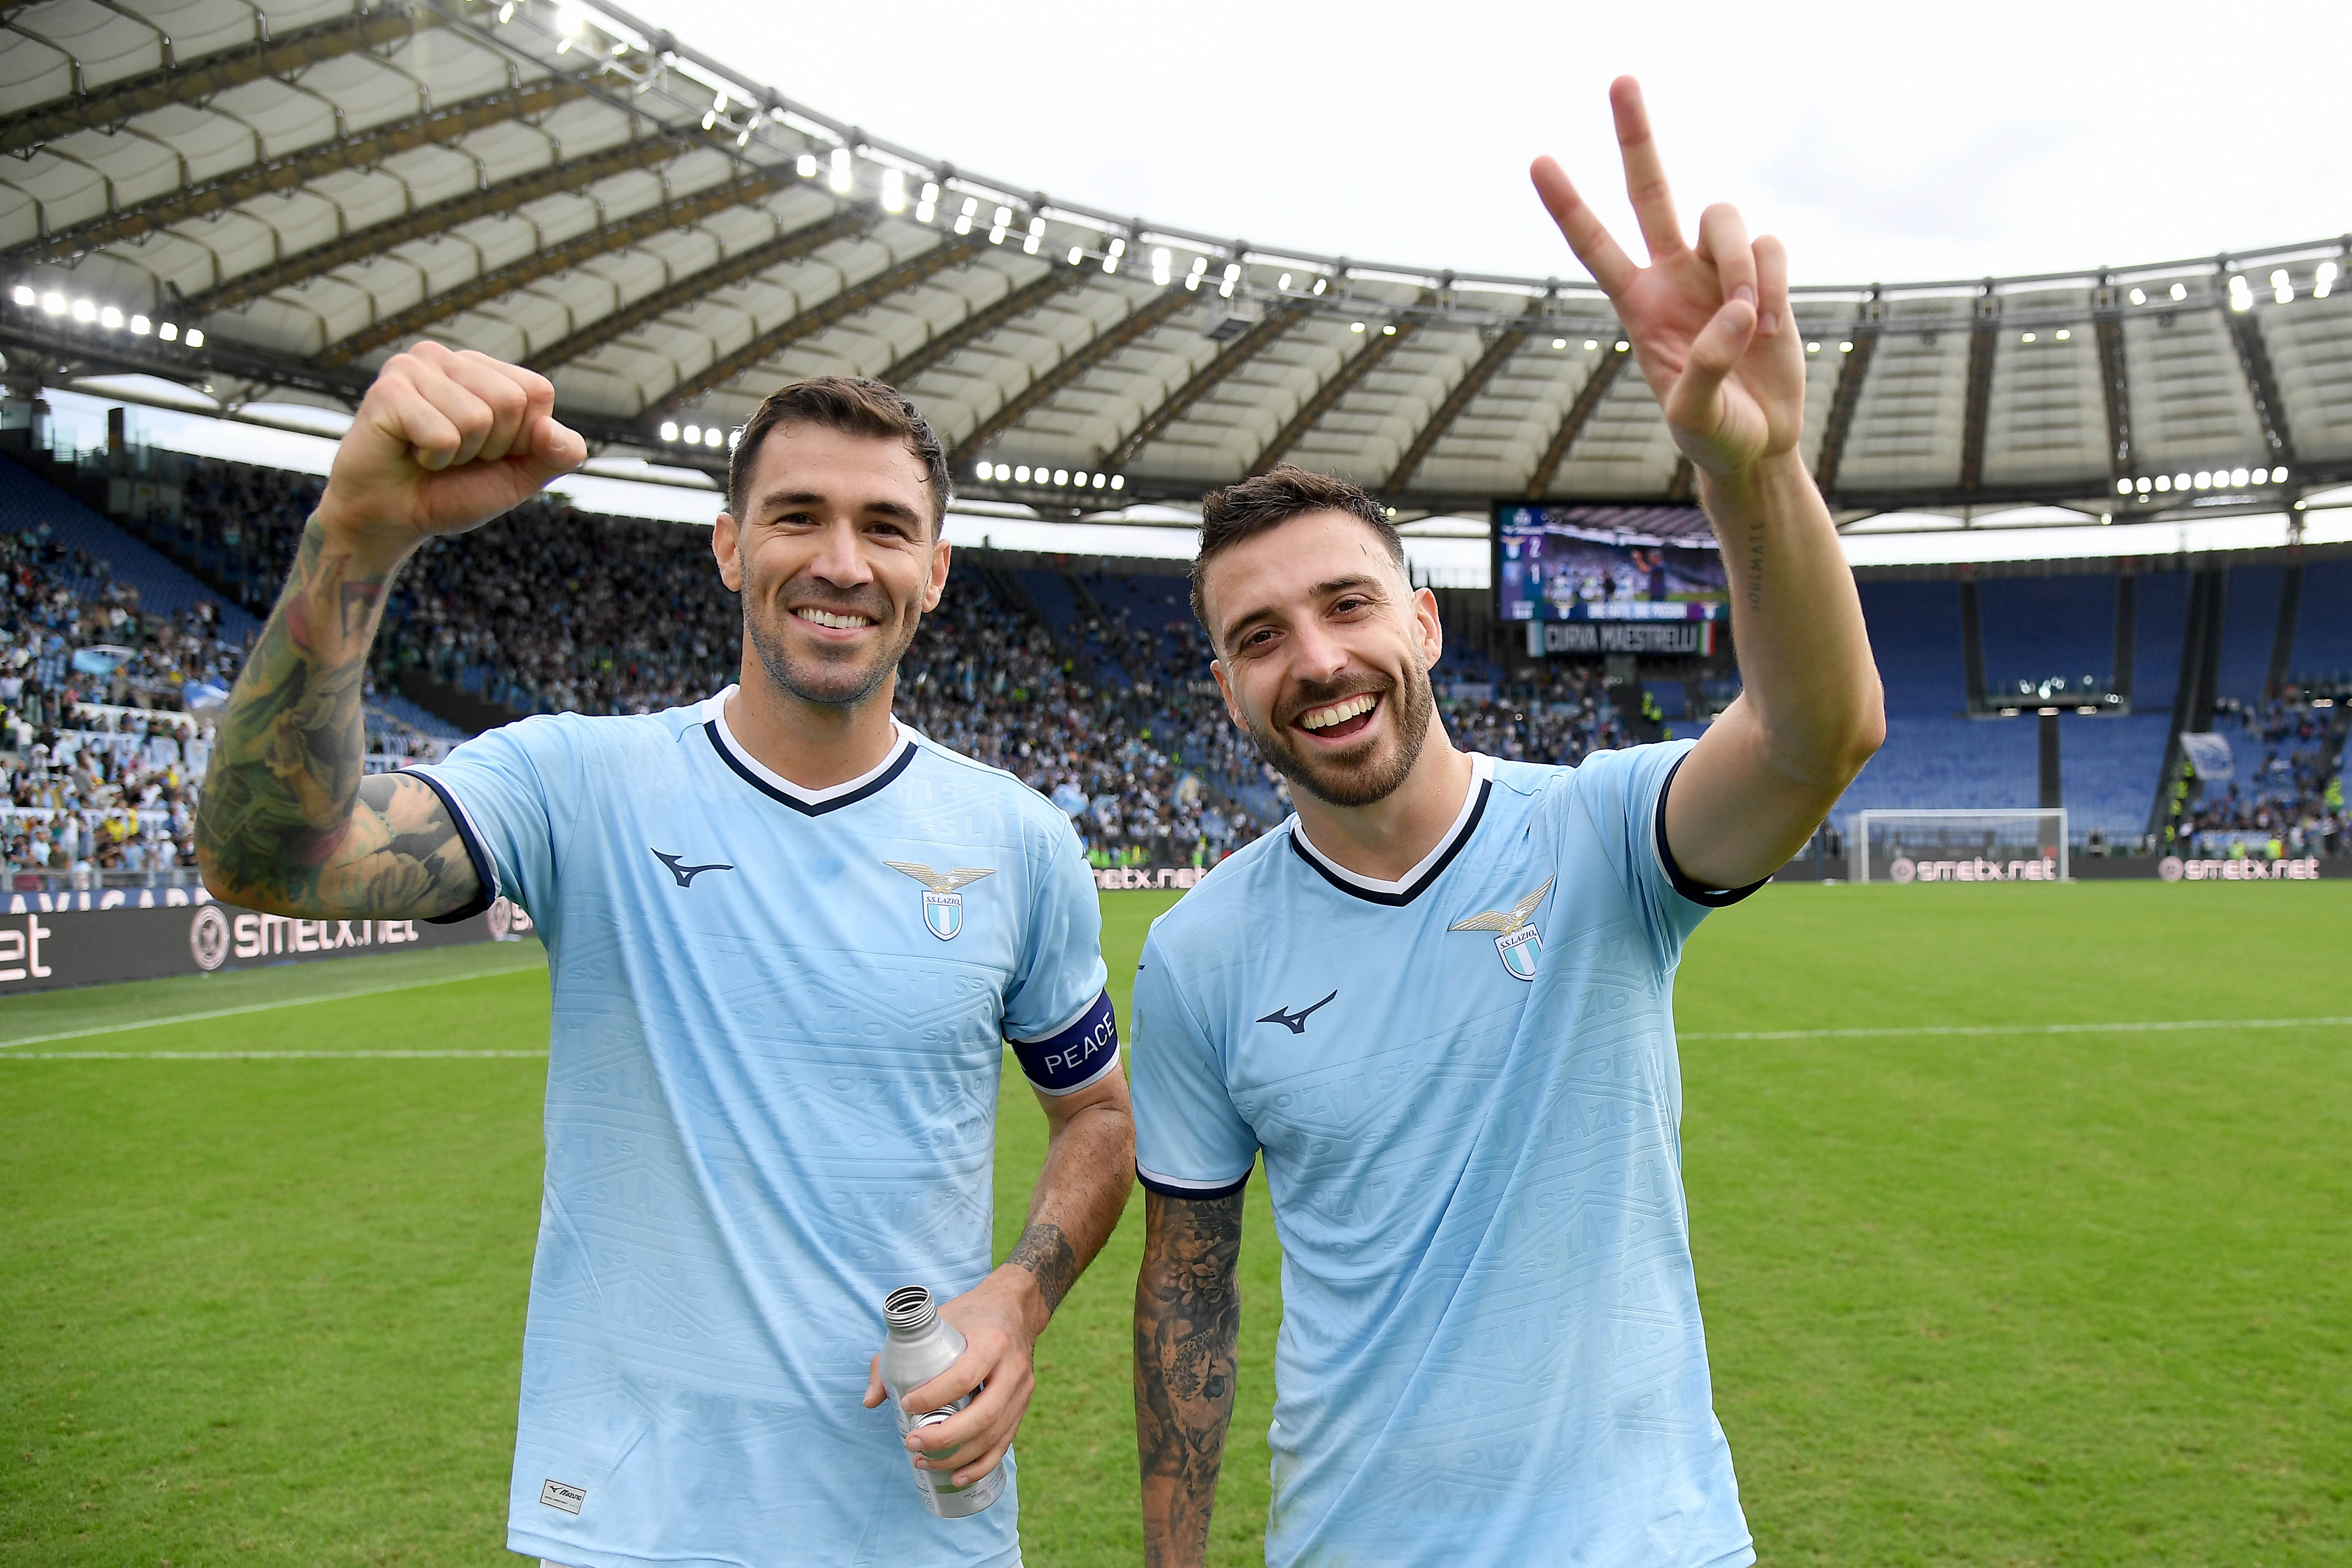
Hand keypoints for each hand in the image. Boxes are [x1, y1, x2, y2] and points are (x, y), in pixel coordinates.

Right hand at [314, 341, 585, 558]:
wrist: (393, 517)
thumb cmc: (452, 491)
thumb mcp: (520, 477)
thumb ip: (557, 454)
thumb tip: (552, 430)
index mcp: (484, 369)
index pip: (537, 392)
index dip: (521, 438)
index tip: (487, 452)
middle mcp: (448, 358)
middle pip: (511, 401)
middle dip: (491, 446)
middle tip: (455, 455)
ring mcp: (414, 367)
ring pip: (477, 418)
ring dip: (459, 454)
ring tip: (431, 454)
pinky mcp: (388, 390)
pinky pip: (443, 434)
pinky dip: (433, 459)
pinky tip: (410, 453)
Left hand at [860, 1266, 1044, 1488]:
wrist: (1014, 1308)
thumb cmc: (968, 1316)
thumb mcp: (935, 1322)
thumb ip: (897, 1356)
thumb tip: (872, 1400)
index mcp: (992, 1341)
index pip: (964, 1377)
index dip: (933, 1396)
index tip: (906, 1404)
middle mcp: (1013, 1367)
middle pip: (984, 1415)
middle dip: (945, 1437)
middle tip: (912, 1443)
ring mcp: (1023, 1389)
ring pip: (995, 1434)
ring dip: (959, 1456)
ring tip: (924, 1461)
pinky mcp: (1023, 1405)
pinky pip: (1004, 1443)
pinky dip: (980, 1465)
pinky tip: (957, 1476)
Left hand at [1530, 77, 1804, 481]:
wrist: (1756, 446)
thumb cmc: (1712, 436)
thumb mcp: (1692, 417)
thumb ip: (1704, 368)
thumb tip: (1734, 311)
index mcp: (1638, 305)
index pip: (1594, 246)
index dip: (1568, 205)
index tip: (1538, 161)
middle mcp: (1672, 275)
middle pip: (1650, 190)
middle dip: (1635, 137)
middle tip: (1619, 80)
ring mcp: (1718, 270)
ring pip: (1724, 217)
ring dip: (1741, 266)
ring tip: (1752, 325)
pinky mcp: (1763, 274)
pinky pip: (1771, 246)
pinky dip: (1774, 281)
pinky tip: (1770, 327)